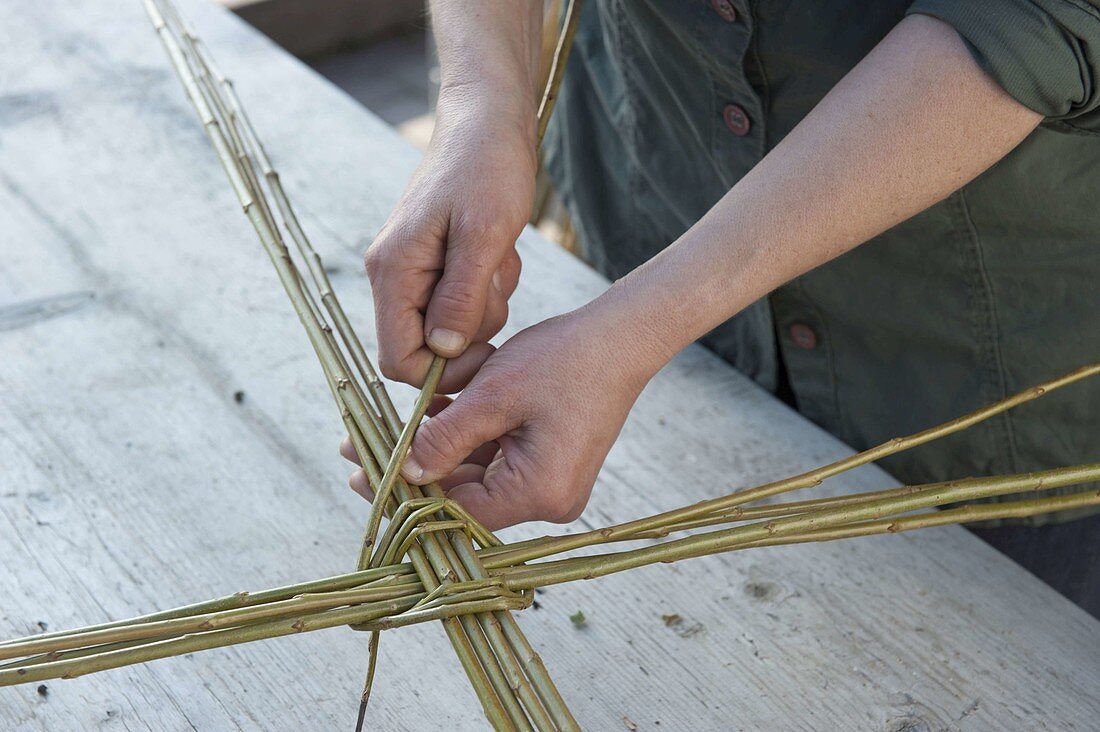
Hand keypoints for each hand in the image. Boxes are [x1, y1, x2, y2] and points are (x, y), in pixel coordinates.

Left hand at [342, 307, 661, 529]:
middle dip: (415, 470)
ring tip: (387, 429)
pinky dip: (464, 443)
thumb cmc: (563, 361)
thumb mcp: (493, 394)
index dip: (406, 494)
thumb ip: (444, 438)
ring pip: (475, 480)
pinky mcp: (550, 469)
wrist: (620, 339)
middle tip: (359, 449)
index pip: (456, 512)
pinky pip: (495, 465)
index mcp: (538, 493)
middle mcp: (548, 503)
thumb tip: (401, 473)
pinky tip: (430, 418)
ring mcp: (552, 488)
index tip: (361, 474)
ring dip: (436, 453)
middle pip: (464, 499)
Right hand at [364, 86, 535, 389]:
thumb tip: (444, 351)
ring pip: (452, 326)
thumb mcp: (484, 234)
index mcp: (393, 271)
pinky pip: (465, 300)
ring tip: (499, 258)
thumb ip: (461, 297)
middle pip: (428, 348)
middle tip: (496, 283)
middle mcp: (394, 275)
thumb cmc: (487, 166)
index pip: (398, 360)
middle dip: (472, 330)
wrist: (490, 120)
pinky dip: (490, 285)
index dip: (441, 373)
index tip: (485, 351)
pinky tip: (499, 251)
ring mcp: (415, 269)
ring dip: (486, 304)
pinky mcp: (437, 263)